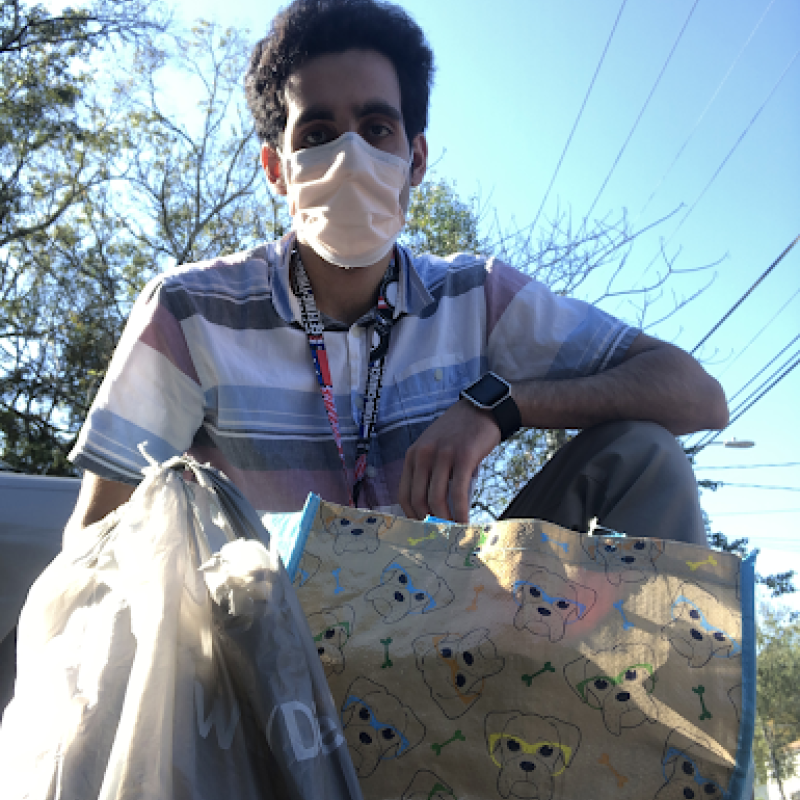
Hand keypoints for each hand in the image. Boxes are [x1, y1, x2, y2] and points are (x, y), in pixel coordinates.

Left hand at [399, 399, 500, 522]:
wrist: (482, 410)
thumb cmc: (458, 433)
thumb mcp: (433, 448)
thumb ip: (428, 472)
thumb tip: (430, 508)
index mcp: (413, 455)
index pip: (404, 494)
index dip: (412, 516)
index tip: (422, 528)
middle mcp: (423, 455)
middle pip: (418, 500)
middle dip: (428, 522)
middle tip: (439, 535)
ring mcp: (442, 455)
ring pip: (436, 499)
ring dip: (444, 520)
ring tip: (453, 531)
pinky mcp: (463, 458)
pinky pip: (458, 492)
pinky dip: (461, 512)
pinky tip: (465, 522)